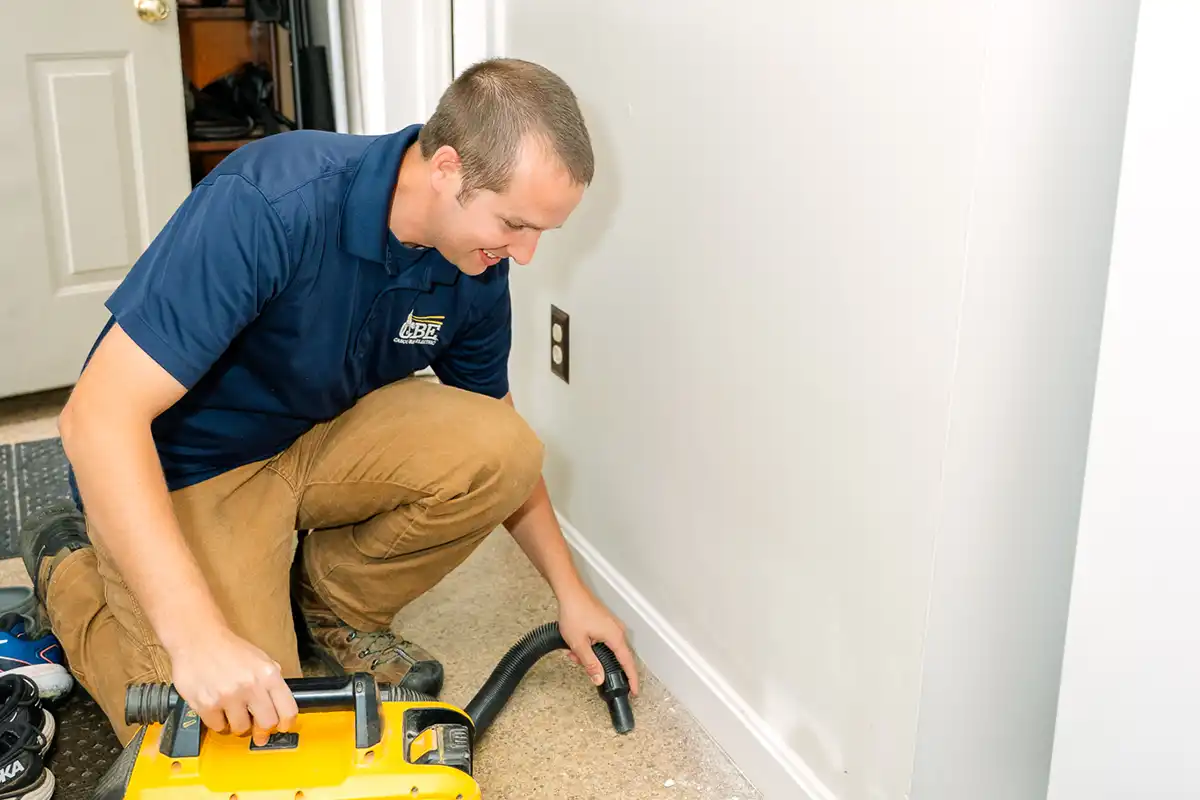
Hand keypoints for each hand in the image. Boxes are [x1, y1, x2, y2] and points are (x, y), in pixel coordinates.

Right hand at [166, 623, 298, 745]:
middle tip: (257, 729)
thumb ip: (272, 682)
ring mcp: (228, 697)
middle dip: (262, 729)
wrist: (198, 639)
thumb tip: (280, 706)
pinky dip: (218, 722)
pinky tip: (217, 708)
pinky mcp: (206, 704)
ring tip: (233, 712)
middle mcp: (251, 686)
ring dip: (238, 725)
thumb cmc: (229, 649)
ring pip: (241, 729)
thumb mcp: (260, 659)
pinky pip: (218, 727)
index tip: (282, 727)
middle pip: (267, 724)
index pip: (288, 710)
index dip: (287, 723)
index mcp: (268, 675)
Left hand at [557, 587, 639, 696]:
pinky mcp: (604, 622)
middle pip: (613, 657)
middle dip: (596, 664)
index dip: (631, 679)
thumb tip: (599, 679)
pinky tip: (575, 644)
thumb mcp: (579, 643)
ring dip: (589, 654)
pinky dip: (590, 645)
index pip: (627, 663)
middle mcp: (617, 630)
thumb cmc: (575, 612)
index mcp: (615, 637)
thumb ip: (590, 664)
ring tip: (572, 651)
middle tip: (580, 663)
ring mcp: (611, 625)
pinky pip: (601, 640)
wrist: (569, 591)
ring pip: (604, 649)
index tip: (634, 691)